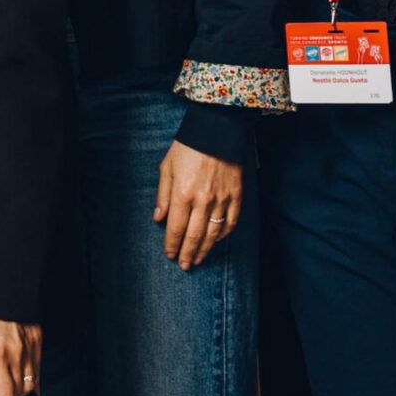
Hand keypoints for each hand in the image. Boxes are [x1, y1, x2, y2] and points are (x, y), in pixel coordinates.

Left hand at [0, 318, 42, 395]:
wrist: (0, 290)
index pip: (6, 395)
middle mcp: (17, 354)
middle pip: (20, 393)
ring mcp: (31, 348)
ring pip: (32, 384)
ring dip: (21, 388)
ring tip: (8, 379)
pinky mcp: (39, 342)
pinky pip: (39, 369)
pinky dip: (31, 377)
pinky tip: (21, 373)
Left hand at [155, 142, 244, 270]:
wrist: (218, 130)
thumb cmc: (187, 147)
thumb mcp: (167, 167)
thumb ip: (163, 195)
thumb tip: (158, 218)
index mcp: (183, 194)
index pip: (176, 228)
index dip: (172, 245)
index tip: (170, 255)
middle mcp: (203, 200)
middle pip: (194, 236)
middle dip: (188, 253)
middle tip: (185, 265)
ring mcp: (222, 199)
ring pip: (213, 233)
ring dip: (204, 249)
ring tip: (198, 259)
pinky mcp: (237, 195)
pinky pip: (231, 222)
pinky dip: (223, 234)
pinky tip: (216, 240)